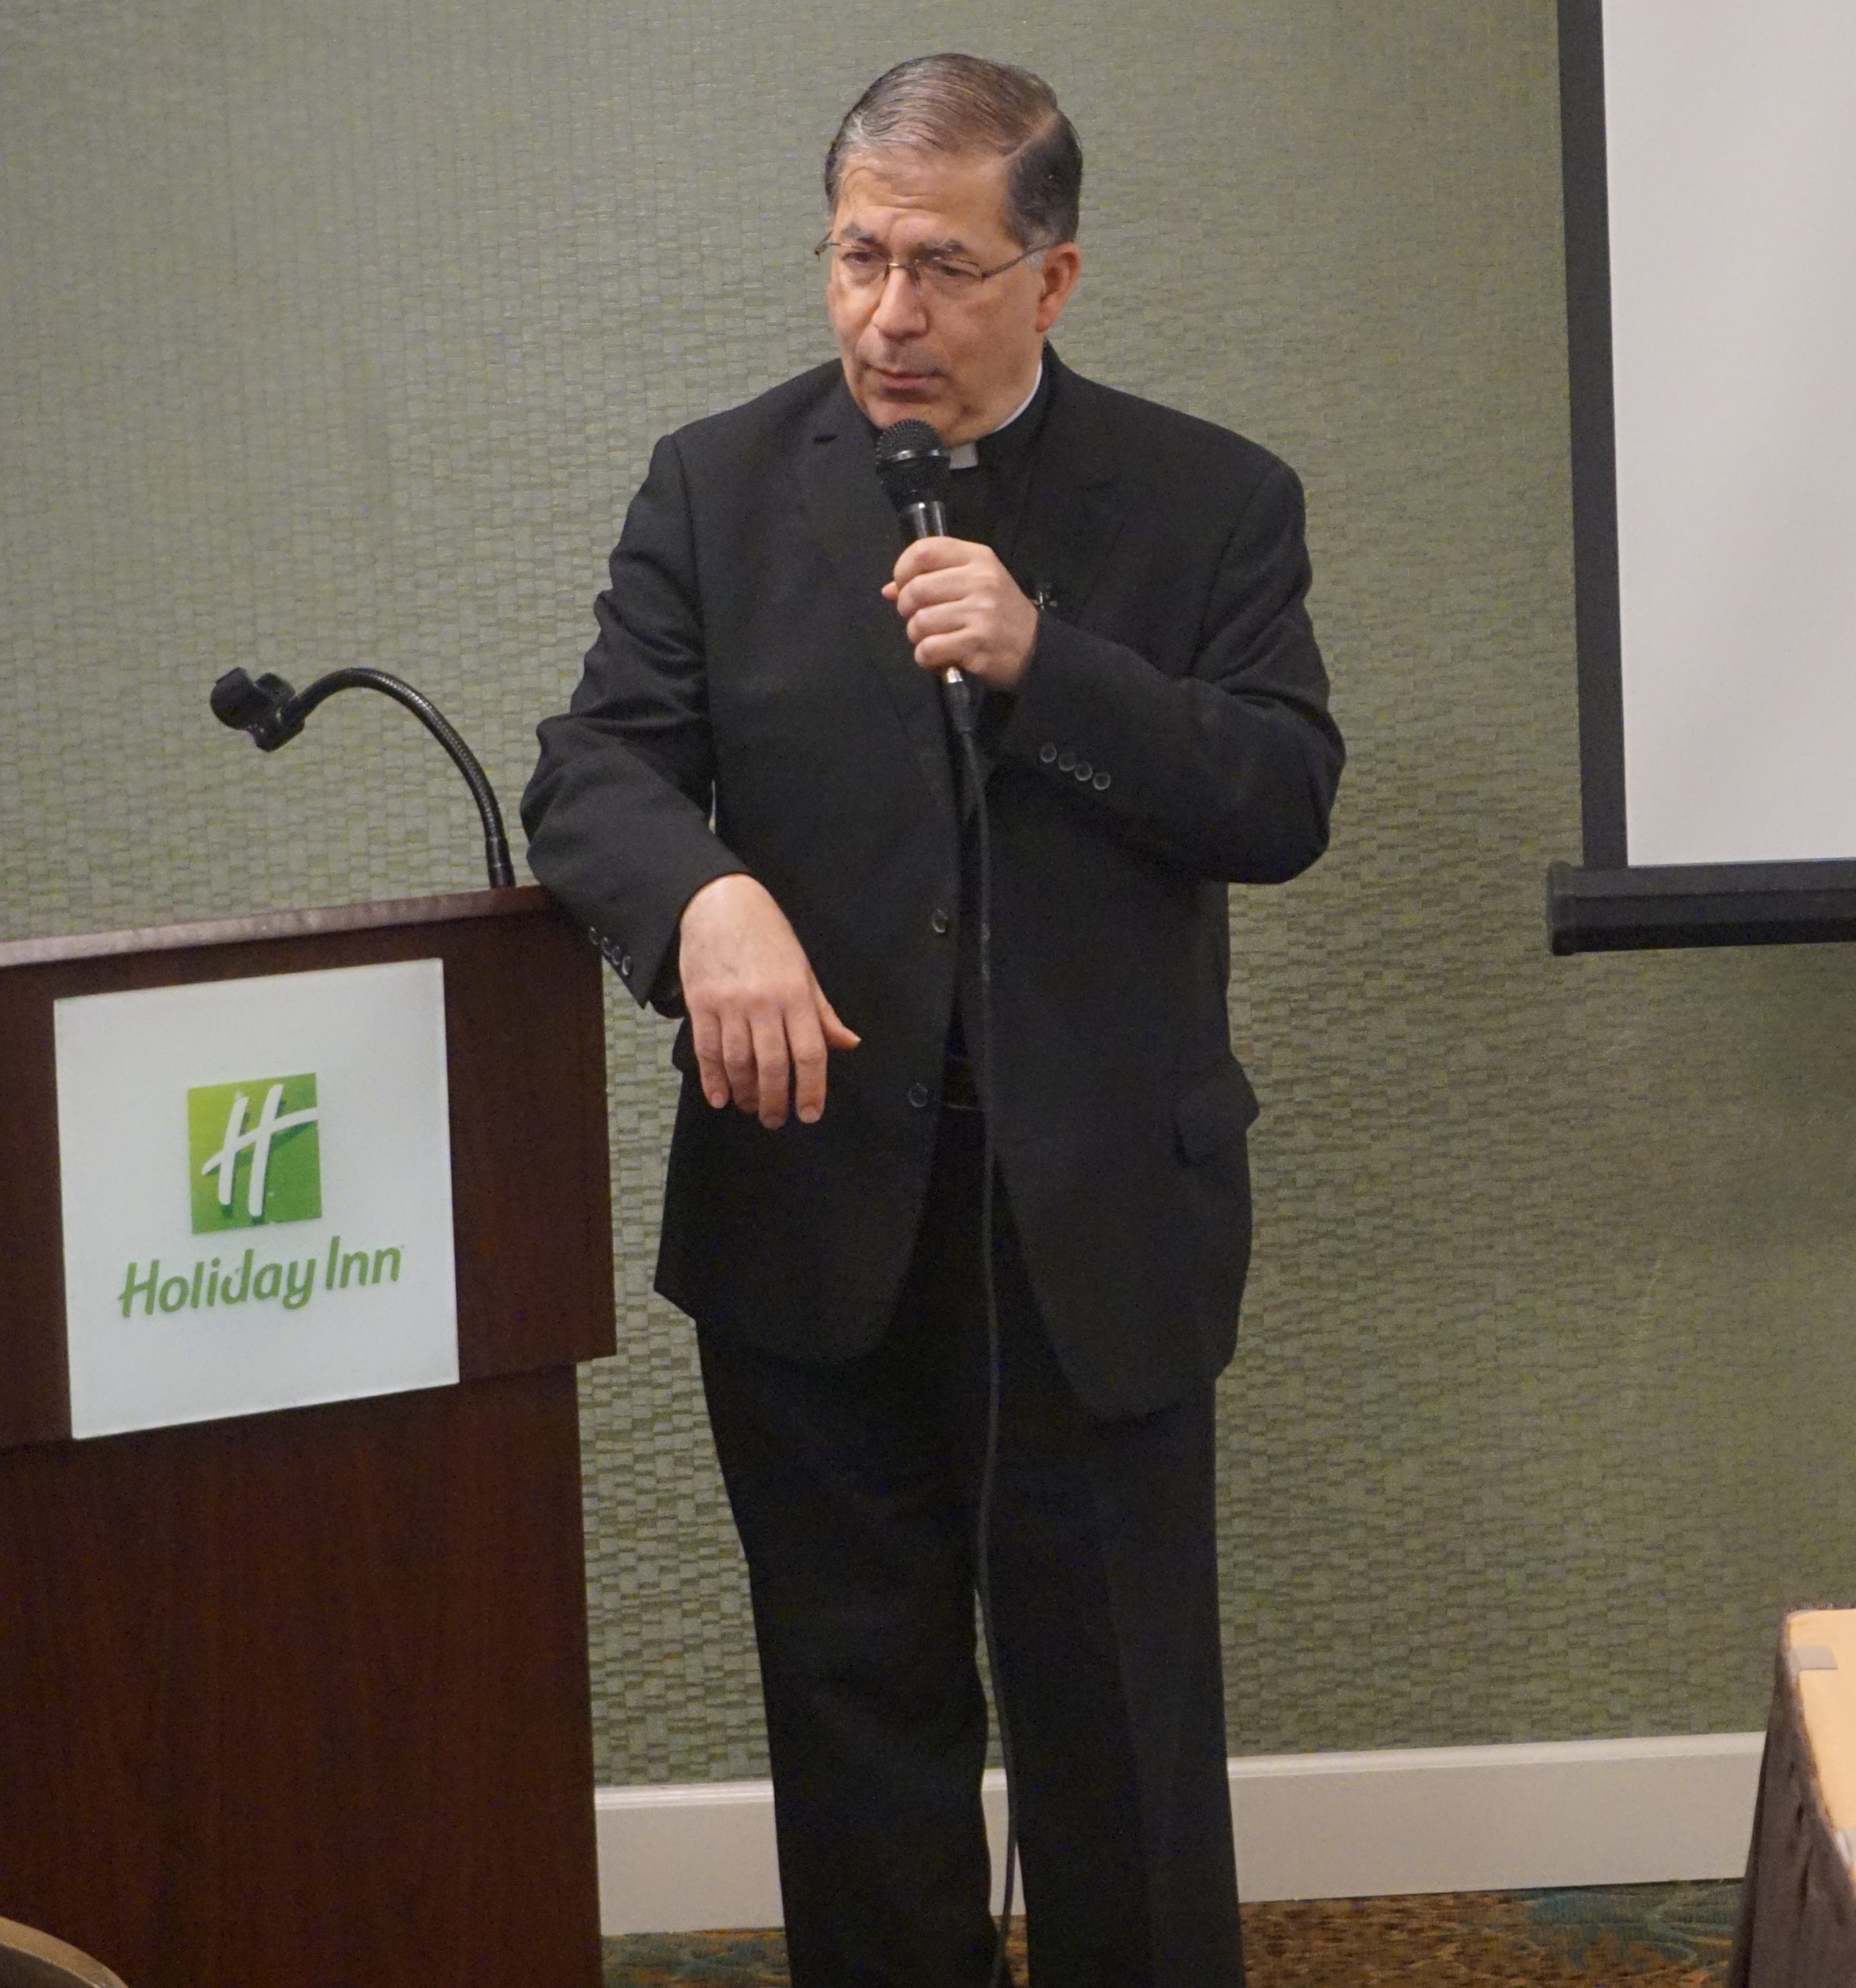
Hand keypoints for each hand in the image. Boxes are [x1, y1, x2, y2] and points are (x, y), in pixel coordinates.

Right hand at [677, 874, 859, 1126]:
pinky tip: (720, 1097)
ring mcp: (729, 1004)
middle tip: (776, 1119)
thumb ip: (822, 1013)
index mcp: (796, 994)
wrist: (719, 904)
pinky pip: (706, 1050)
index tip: (809, 1113)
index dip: (811, 1089)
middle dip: (774, 1101)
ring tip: (750, 1107)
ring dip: (744, 1094)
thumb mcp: (804, 971)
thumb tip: (848, 1043)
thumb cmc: (767, 937)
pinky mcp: (700, 1003)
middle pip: (771, 1065)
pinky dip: (713, 1079)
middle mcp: (763, 1002)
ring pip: (738, 1063)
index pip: (809, 1053)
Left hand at [883, 537, 1039, 691]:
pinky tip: (940, 658)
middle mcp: (980, 581)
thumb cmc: (999, 613)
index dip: (903, 570)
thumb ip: (934, 579)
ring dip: (917, 637)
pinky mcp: (976, 644)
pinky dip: (926, 658)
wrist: (1035, 648)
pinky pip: (929, 649)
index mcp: (978, 558)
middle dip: (907, 609)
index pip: (925, 550)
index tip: (904, 586)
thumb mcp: (975, 583)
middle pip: (916, 589)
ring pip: (920, 622)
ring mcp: (980, 613)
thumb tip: (889, 590)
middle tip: (918, 619)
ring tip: (933, 640)